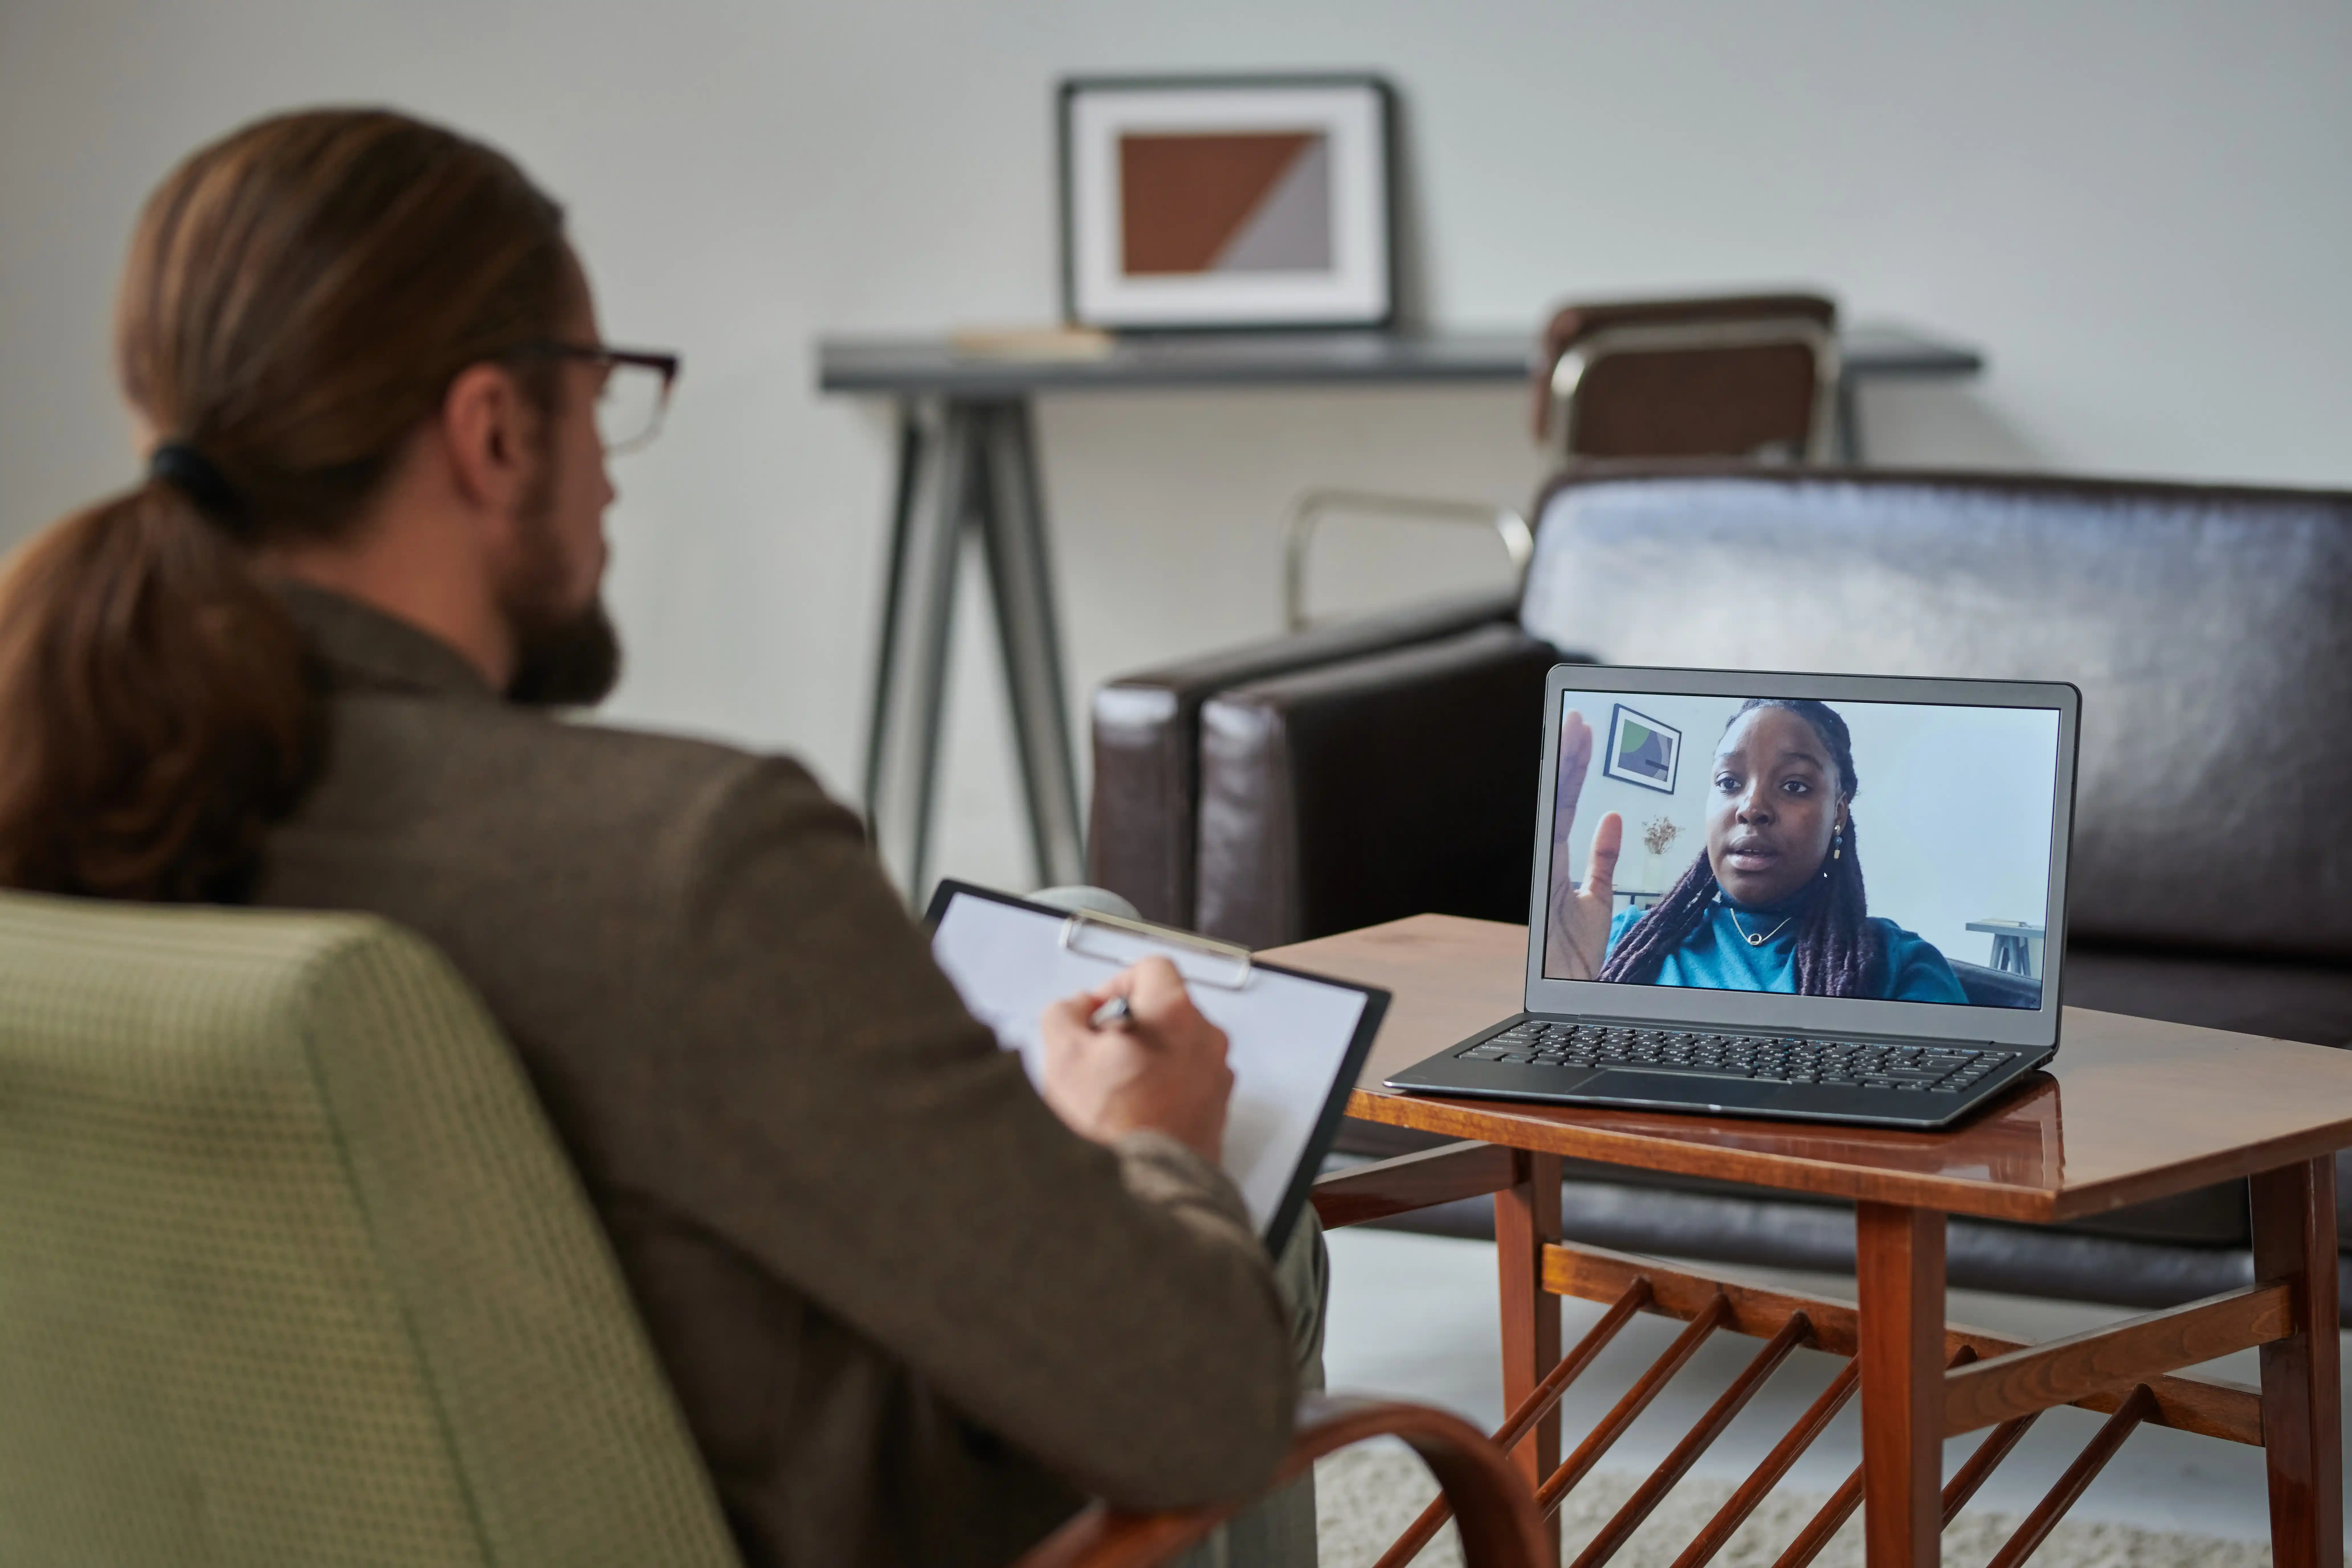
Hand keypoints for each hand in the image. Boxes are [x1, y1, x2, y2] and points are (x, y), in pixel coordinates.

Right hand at [1038, 956, 1232, 1163]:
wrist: (1144, 1190)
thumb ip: (1065, 1012)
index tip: (1099, 1011)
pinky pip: (1189, 1081)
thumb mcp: (1063, 1055)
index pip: (1151, 968)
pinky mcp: (1218, 1110)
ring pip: (1178, 1047)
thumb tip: (1076, 1008)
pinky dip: (1165, 1087)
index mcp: (1175, 1014)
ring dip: (1148, 1057)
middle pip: (1167, 1009)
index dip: (1116, 984)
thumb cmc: (1110, 1128)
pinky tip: (1134, 1112)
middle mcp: (1207, 1040)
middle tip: (1099, 1053)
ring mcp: (1217, 1077)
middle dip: (1131, 1024)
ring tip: (1114, 1090)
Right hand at [1543, 709, 1623, 979]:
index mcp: (1557, 863)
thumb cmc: (1578, 958)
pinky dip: (1597, 842)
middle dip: (1568, 759)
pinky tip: (1610, 812)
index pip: (1565, 803)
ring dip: (1569, 778)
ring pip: (1560, 818)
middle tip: (1579, 720)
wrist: (1572, 997)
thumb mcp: (1597, 900)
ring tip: (1579, 736)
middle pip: (1559, 801)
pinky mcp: (1560, 906)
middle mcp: (1550, 867)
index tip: (1581, 730)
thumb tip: (1613, 818)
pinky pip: (1578, 866)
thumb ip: (1602, 860)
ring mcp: (1551, 881)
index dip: (1572, 766)